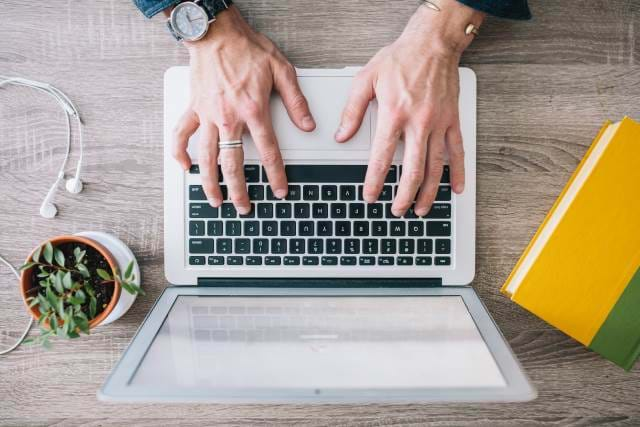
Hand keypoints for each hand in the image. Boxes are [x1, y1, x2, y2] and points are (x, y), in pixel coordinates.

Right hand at [172, 6, 314, 213]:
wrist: (216, 33)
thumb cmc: (247, 48)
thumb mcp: (282, 70)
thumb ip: (295, 101)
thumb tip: (307, 124)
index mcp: (253, 110)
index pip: (268, 152)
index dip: (276, 175)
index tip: (279, 191)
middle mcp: (229, 118)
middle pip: (233, 163)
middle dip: (239, 190)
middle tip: (244, 207)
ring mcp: (208, 115)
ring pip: (206, 157)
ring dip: (210, 182)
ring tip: (215, 201)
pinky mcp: (193, 108)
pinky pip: (181, 135)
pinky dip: (180, 153)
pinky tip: (184, 167)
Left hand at [336, 1, 483, 216]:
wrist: (433, 42)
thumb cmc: (400, 58)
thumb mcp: (366, 79)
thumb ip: (352, 111)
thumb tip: (342, 136)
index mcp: (394, 114)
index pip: (381, 158)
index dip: (374, 182)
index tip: (370, 196)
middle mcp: (419, 122)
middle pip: (412, 170)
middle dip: (403, 195)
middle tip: (397, 210)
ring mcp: (439, 123)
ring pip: (435, 166)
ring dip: (428, 192)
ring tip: (420, 209)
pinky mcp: (452, 120)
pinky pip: (458, 151)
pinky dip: (458, 172)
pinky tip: (455, 189)